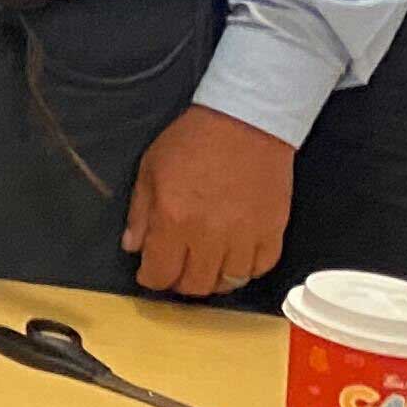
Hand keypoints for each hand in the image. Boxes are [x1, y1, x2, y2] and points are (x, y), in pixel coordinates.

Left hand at [122, 104, 293, 298]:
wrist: (246, 121)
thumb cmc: (192, 141)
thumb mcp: (150, 170)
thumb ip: (139, 213)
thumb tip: (133, 247)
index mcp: (174, 219)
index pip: (160, 273)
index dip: (151, 278)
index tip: (150, 272)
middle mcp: (209, 235)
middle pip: (195, 285)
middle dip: (179, 283)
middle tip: (176, 270)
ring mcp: (245, 236)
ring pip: (229, 282)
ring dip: (213, 280)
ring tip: (205, 266)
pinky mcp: (273, 231)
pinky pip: (260, 268)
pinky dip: (246, 270)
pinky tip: (234, 258)